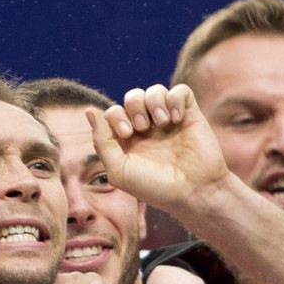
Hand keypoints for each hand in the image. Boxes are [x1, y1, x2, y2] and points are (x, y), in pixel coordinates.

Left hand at [87, 84, 230, 214]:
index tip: (127, 134)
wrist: (194, 192)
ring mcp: (170, 121)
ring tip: (163, 122)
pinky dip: (175, 99)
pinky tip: (177, 118)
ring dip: (153, 101)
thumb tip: (90, 111)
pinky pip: (180, 91)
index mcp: (129, 141)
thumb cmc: (156, 188)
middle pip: (132, 97)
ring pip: (154, 91)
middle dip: (134, 107)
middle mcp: (149, 129)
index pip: (113, 112)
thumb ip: (102, 141)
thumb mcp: (119, 170)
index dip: (116, 116)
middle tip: (143, 128)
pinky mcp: (190, 115)